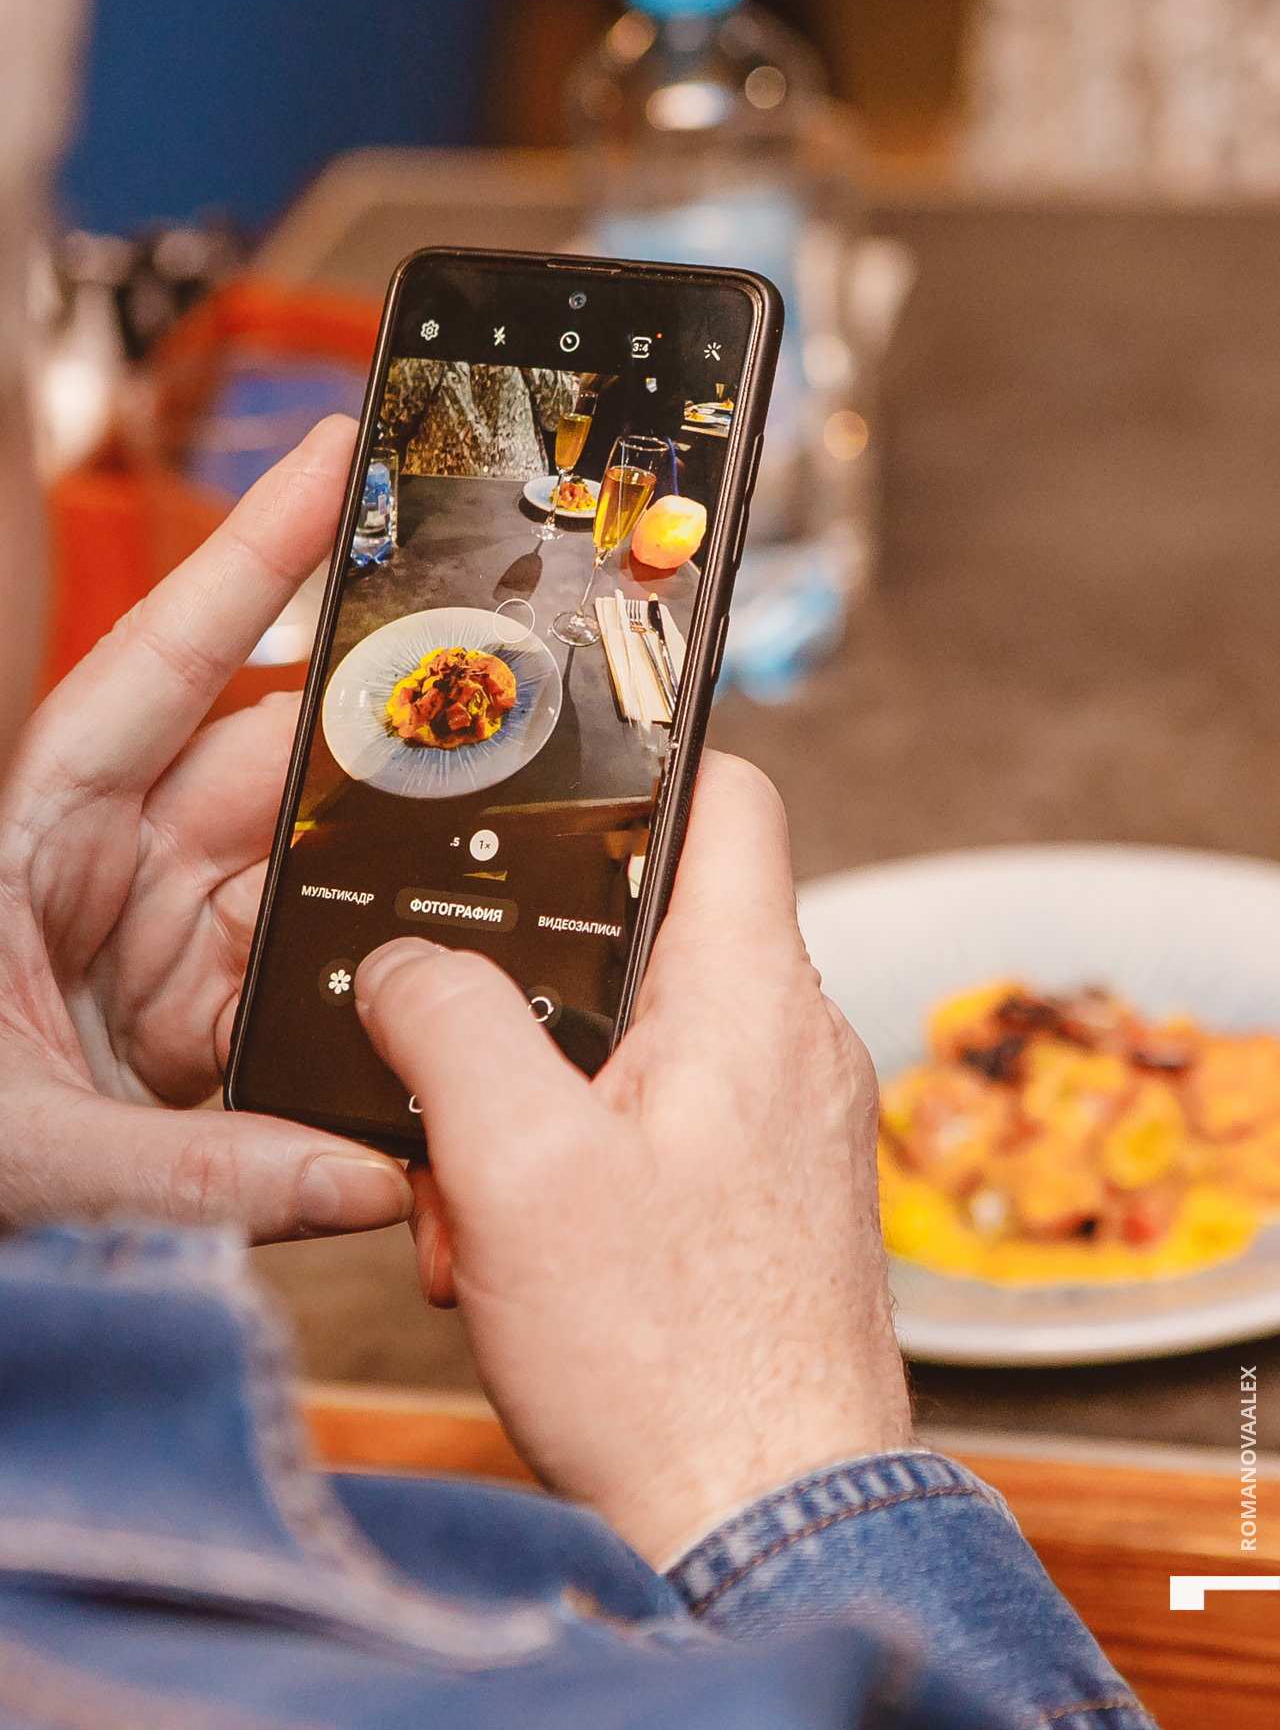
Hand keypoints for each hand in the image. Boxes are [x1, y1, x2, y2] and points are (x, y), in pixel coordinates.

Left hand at [0, 416, 411, 1240]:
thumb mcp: (24, 1150)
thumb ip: (196, 1172)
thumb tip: (362, 1173)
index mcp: (31, 836)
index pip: (161, 667)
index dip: (253, 556)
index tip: (336, 457)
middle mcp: (99, 863)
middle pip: (263, 772)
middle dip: (369, 762)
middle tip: (487, 729)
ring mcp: (149, 935)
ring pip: (298, 882)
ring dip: (359, 919)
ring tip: (432, 941)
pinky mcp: (182, 1009)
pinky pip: (287, 980)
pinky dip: (336, 1005)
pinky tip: (376, 1031)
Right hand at [355, 752, 909, 1565]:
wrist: (765, 1528)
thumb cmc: (672, 1363)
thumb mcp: (517, 1169)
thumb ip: (450, 1025)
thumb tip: (406, 963)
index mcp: (750, 996)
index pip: (732, 798)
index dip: (644, 763)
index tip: (558, 779)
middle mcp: (789, 1043)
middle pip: (646, 932)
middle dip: (527, 997)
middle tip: (458, 1079)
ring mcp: (784, 1122)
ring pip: (631, 1043)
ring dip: (533, 1105)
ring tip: (479, 1205)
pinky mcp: (763, 1194)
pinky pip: (652, 1128)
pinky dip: (574, 1167)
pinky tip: (519, 1255)